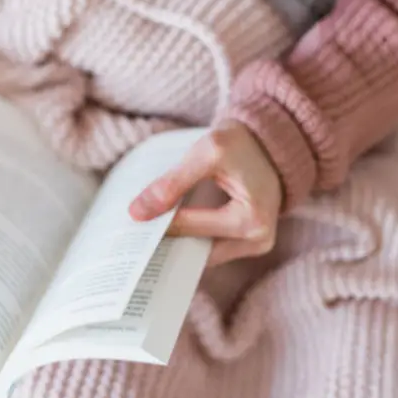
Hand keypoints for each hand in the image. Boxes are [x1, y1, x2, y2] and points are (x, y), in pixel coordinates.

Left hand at [129, 121, 281, 265]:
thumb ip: (173, 182)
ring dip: (178, 243)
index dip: (157, 224)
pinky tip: (169, 229)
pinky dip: (192, 239)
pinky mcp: (249, 244)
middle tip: (131, 236)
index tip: (128, 223)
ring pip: (203, 254)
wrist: (269, 144)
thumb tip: (138, 213)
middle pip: (197, 251)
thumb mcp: (207, 152)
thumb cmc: (241, 143)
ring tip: (146, 233)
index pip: (191, 228)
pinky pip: (212, 248)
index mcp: (251, 219)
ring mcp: (255, 246)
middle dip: (166, 242)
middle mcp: (258, 240)